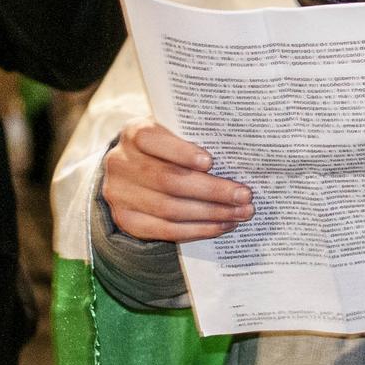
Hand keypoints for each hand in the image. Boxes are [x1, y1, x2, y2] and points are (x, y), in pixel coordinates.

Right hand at [100, 119, 253, 242]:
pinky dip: (198, 230)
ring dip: (211, 213)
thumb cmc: (164, 148)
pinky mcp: (127, 221)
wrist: (130, 172)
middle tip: (244, 195)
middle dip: (211, 190)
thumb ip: (192, 140)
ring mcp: (120, 194)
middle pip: (168, 180)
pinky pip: (165, 230)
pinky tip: (222, 226)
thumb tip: (233, 160)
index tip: (211, 161)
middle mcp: (121, 163)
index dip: (181, 152)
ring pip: (169, 208)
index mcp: (133, 133)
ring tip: (240, 213)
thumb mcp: (171, 133)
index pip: (151, 139)